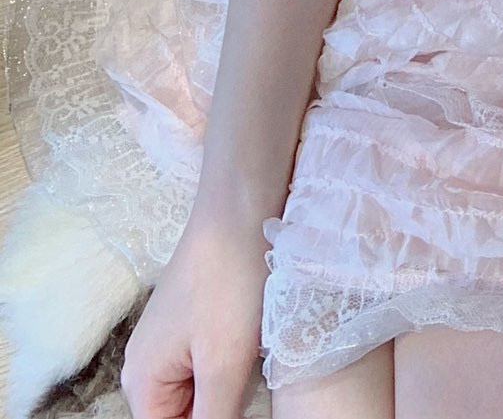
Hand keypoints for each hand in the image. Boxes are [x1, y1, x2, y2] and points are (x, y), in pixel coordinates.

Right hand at [119, 208, 268, 418]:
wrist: (243, 206)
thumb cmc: (230, 281)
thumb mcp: (224, 365)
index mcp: (142, 382)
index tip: (237, 399)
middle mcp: (148, 363)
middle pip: (187, 415)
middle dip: (223, 407)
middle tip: (248, 375)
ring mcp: (173, 339)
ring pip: (205, 390)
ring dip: (233, 385)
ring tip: (255, 356)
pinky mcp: (199, 319)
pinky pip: (214, 361)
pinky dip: (237, 360)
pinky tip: (258, 340)